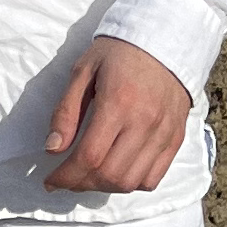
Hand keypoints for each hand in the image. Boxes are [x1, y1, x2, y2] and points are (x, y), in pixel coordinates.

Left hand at [44, 37, 192, 194]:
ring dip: (104, 187)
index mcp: (118, 103)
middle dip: (81, 184)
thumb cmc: (118, 53)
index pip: (89, 156)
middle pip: (110, 174)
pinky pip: (153, 177)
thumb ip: (66, 110)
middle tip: (66, 179)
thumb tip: (52, 148)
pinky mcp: (176, 138)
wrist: (163, 39)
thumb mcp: (83, 70)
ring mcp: (164, 133)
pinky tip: (116, 172)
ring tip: (88, 177)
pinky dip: (131, 184)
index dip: (67, 176)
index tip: (50, 180)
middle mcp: (145, 123)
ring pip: (131, 182)